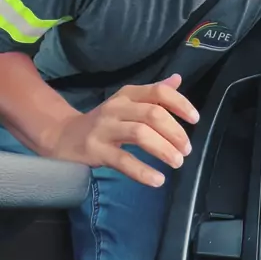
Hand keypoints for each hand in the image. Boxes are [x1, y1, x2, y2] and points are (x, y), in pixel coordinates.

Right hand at [45, 74, 198, 186]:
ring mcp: (105, 128)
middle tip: (186, 149)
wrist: (65, 136)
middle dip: (175, 132)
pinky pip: (123, 160)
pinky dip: (143, 171)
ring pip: (140, 134)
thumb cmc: (105, 121)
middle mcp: (117, 107)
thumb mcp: (128, 103)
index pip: (158, 92)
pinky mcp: (96, 150)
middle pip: (152, 114)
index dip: (180, 104)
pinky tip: (157, 180)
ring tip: (177, 162)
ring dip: (163, 149)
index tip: (195, 119)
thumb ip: (153, 93)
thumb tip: (177, 79)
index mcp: (128, 94)